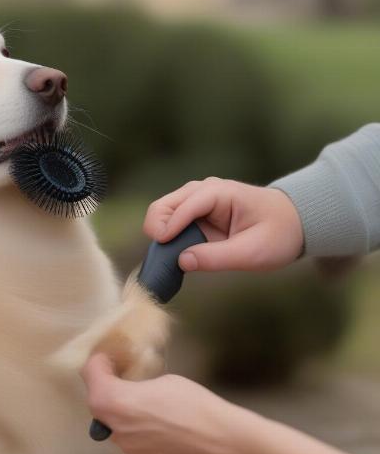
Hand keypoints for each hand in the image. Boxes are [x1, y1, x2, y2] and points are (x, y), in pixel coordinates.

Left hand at [81, 354, 246, 453]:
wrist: (222, 440)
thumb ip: (136, 384)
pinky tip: (152, 419)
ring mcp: (128, 449)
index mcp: (116, 403)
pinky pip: (128, 438)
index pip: (92, 378)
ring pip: (112, 423)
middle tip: (118, 372)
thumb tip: (131, 388)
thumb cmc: (194, 403)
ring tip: (138, 397)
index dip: (97, 364)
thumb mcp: (161, 380)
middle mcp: (115, 429)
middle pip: (98, 403)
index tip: (106, 357)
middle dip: (104, 386)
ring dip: (118, 408)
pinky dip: (133, 425)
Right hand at [143, 178, 303, 271]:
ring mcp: (196, 201)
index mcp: (220, 193)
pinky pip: (170, 222)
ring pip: (162, 212)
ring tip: (169, 259)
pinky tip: (175, 254)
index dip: (170, 226)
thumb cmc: (278, 234)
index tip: (164, 248)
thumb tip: (181, 261)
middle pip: (164, 205)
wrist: (294, 223)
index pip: (185, 205)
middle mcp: (203, 191)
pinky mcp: (194, 213)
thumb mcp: (252, 252)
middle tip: (164, 258)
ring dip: (161, 235)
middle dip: (158, 230)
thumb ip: (216, 258)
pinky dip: (166, 238)